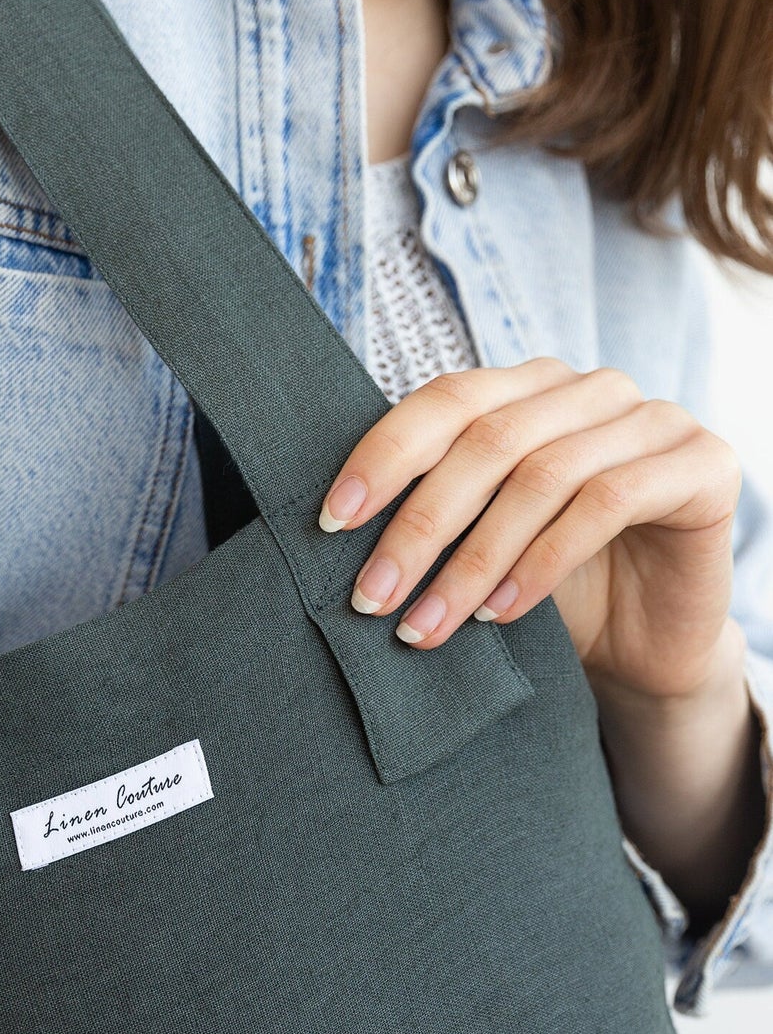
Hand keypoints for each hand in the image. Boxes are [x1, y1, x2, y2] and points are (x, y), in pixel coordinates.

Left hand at [318, 356, 739, 698]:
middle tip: (371, 597)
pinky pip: (605, 504)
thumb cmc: (554, 588)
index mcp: (531, 387)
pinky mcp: (701, 466)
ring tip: (426, 623)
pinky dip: (540, 563)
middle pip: (488, 440)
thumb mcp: (480, 539)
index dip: (385, 454)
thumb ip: (432, 509)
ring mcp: (654, 420)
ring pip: (542, 476)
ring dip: (472, 561)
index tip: (333, 519)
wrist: (647, 646)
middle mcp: (592, 390)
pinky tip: (500, 613)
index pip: (447, 398)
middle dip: (419, 525)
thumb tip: (332, 522)